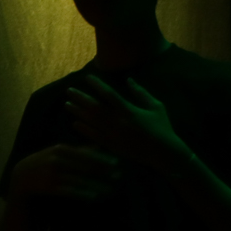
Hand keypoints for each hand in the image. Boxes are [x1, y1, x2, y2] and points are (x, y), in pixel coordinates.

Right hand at [10, 143, 118, 200]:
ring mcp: (52, 174)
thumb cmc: (44, 163)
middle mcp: (56, 160)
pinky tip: (94, 196)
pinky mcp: (49, 188)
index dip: (101, 158)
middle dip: (102, 172)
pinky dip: (82, 194)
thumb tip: (99, 146)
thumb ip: (77, 150)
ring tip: (109, 189)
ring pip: (79, 180)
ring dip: (96, 185)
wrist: (20, 178)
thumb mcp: (58, 152)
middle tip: (118, 176)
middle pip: (84, 166)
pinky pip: (70, 191)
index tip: (116, 163)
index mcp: (59, 149)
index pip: (85, 153)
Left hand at [63, 75, 187, 169]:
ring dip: (78, 112)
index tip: (87, 77)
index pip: (109, 94)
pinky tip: (74, 123)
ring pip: (91, 121)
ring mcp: (113, 135)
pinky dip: (84, 129)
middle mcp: (118, 122)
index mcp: (129, 111)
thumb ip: (141, 93)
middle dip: (81, 98)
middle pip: (95, 107)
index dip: (97, 85)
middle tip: (69, 90)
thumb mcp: (156, 106)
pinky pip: (94, 136)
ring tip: (67, 104)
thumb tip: (129, 80)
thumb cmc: (162, 127)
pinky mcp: (112, 145)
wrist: (163, 153)